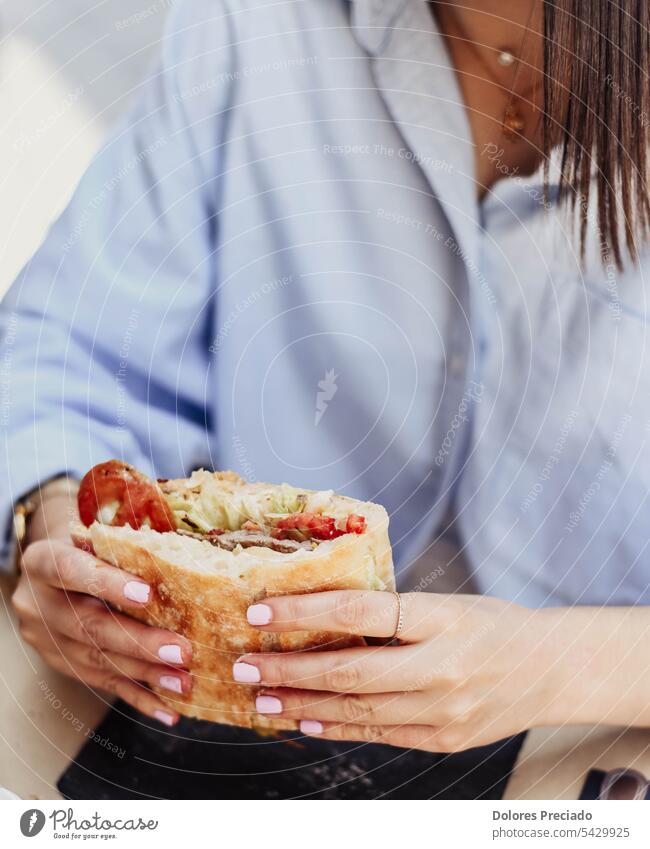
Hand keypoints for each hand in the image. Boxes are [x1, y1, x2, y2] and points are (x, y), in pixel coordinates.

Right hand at [12, 490, 191, 725]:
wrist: (53, 566)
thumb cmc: (89, 543)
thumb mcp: (96, 534)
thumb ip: (123, 545)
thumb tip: (179, 554)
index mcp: (42, 561)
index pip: (72, 571)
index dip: (108, 584)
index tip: (148, 595)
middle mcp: (37, 603)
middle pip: (90, 626)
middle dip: (140, 642)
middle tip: (182, 651)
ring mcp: (45, 639)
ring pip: (97, 661)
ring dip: (145, 674)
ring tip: (183, 682)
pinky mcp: (61, 664)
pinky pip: (102, 683)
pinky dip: (138, 698)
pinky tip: (167, 711)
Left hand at [234, 590, 564, 751]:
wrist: (551, 669)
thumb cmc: (492, 623)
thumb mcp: (448, 601)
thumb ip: (394, 611)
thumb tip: (320, 612)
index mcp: (444, 616)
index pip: (361, 610)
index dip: (305, 612)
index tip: (261, 611)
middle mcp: (444, 666)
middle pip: (350, 671)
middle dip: (288, 670)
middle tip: (244, 665)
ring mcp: (445, 710)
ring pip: (357, 710)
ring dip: (301, 704)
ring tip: (260, 698)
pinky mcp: (444, 740)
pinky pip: (380, 734)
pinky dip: (338, 728)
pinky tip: (305, 720)